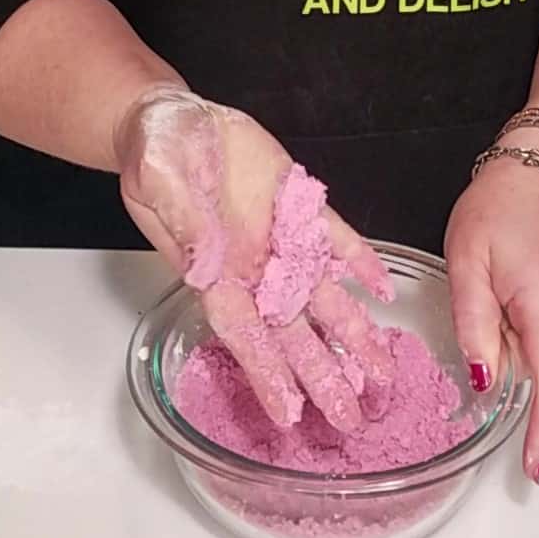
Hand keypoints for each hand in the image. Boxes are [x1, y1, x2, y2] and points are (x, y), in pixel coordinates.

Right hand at [115, 86, 392, 433]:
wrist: (174, 118)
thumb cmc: (154, 153)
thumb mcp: (157, 176)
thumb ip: (181, 219)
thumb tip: (205, 258)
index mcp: (213, 272)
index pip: (244, 334)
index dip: (266, 374)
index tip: (289, 415)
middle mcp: (252, 268)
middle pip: (292, 332)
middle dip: (321, 375)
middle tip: (351, 419)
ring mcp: (280, 239)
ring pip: (323, 295)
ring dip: (352, 333)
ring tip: (382, 373)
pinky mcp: (298, 204)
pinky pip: (336, 239)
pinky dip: (360, 263)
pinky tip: (383, 289)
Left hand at [444, 156, 538, 481]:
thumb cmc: (504, 207)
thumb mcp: (468, 258)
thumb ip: (473, 323)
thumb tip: (486, 381)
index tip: (535, 468)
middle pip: (534, 370)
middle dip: (500, 353)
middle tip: (484, 294)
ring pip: (538, 358)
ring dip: (511, 337)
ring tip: (501, 283)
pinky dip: (525, 328)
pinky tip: (517, 290)